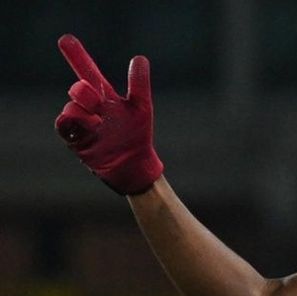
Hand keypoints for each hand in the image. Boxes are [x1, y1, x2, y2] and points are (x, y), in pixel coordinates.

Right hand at [55, 34, 162, 194]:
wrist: (134, 165)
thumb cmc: (137, 135)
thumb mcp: (141, 108)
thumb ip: (139, 84)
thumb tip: (139, 57)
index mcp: (105, 97)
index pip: (88, 71)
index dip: (77, 55)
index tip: (65, 38)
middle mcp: (89, 107)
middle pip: (78, 88)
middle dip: (85, 91)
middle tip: (98, 101)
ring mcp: (80, 122)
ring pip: (71, 107)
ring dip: (84, 112)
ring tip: (99, 123)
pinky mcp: (74, 138)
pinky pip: (63, 124)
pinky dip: (72, 122)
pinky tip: (88, 126)